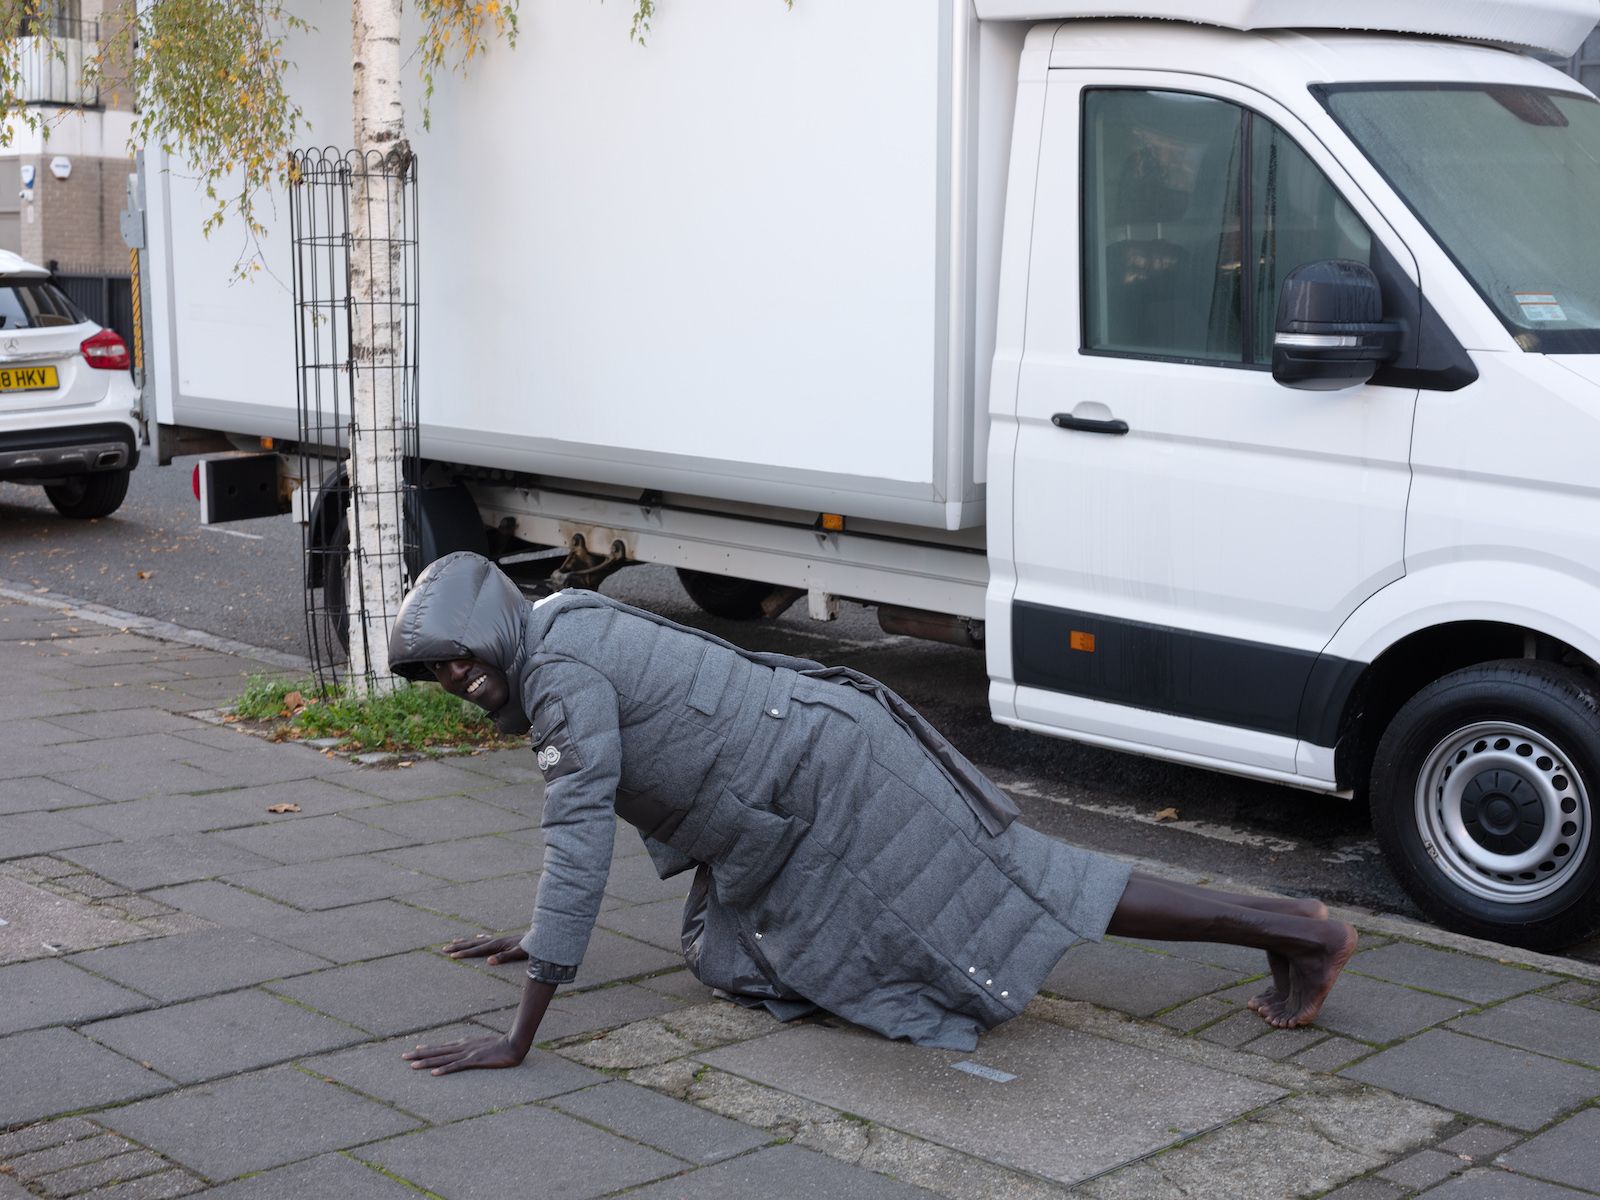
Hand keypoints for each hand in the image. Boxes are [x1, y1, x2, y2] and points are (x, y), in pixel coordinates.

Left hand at [402, 1034, 528, 1074]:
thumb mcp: (483, 1044)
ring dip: (426, 1062)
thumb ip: (473, 1047)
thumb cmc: (501, 1045)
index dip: (427, 1048)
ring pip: (442, 1058)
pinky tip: (434, 1074)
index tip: (415, 1048)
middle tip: (403, 1056)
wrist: (514, 1043)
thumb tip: (466, 1048)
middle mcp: (462, 1047)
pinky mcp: (474, 1061)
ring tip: (412, 1065)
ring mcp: (467, 1054)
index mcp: (464, 1043)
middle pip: (437, 1051)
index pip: (442, 1046)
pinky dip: (444, 1070)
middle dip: (419, 1054)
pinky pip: (456, 1066)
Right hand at [441, 934, 527, 964]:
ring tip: (453, 941)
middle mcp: (496, 940)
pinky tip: (477, 937)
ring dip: (466, 942)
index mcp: (497, 944)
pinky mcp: (505, 940)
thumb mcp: (519, 954)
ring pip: (478, 941)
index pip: (477, 950)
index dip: (464, 954)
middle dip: (458, 947)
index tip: (451, 956)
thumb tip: (489, 961)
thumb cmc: (531, 948)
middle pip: (473, 944)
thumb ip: (504, 957)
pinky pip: (488, 939)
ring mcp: (500, 939)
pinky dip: (480, 939)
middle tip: (443, 948)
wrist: (542, 937)